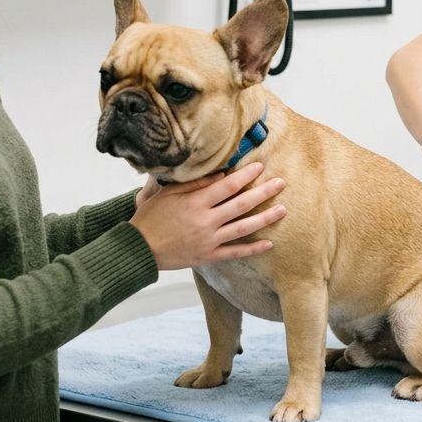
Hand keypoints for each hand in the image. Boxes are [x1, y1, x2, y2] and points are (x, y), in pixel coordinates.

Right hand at [129, 161, 286, 270]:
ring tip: (283, 210)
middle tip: (281, 183)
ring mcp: (209, 240)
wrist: (138, 248)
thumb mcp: (167, 193)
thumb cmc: (150, 217)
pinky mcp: (208, 256)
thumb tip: (221, 175)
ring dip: (265, 218)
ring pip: (243, 228)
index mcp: (195, 202)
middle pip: (242, 204)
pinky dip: (252, 249)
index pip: (228, 185)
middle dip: (264, 192)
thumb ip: (195, 184)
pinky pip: (235, 253)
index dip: (246, 175)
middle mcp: (206, 220)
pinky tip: (268, 243)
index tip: (261, 166)